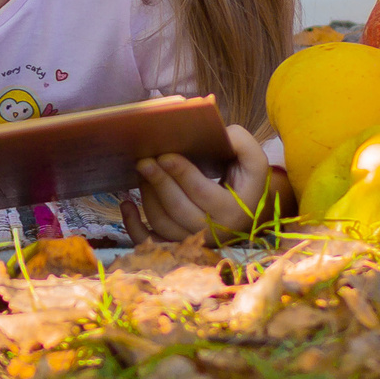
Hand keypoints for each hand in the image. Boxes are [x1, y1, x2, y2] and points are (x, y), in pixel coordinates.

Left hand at [123, 124, 278, 242]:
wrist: (247, 210)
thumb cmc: (246, 180)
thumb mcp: (253, 159)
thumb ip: (241, 143)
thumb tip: (219, 133)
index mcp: (233, 210)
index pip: (202, 192)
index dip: (181, 173)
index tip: (164, 156)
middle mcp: (214, 232)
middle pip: (179, 209)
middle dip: (159, 183)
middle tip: (144, 161)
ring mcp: (193, 241)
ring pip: (163, 223)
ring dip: (147, 196)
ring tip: (142, 172)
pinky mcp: (177, 245)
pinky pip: (150, 242)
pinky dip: (133, 226)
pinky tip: (126, 204)